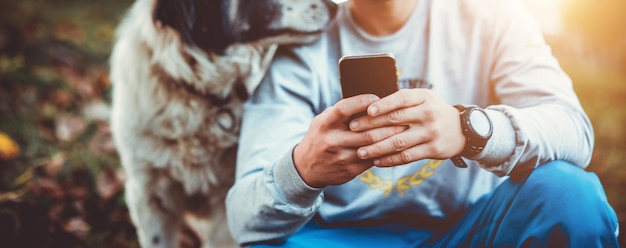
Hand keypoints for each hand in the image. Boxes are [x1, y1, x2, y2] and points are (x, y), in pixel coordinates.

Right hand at [293, 94, 407, 187]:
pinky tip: (395, 146)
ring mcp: (341, 157)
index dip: (362, 102)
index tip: (377, 97)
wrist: (306, 168)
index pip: (344, 109)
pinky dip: (385, 153)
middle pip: (365, 131)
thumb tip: (369, 101)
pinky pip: (372, 161)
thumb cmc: (320, 137)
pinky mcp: (349, 170)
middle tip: (403, 117)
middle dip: (386, 124)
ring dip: (390, 139)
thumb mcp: (323, 121)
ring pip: (371, 147)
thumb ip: (341, 113)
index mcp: (325, 124)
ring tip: (404, 131)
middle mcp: (332, 141)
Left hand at [348, 89, 465, 166]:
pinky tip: (377, 161)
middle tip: (353, 130)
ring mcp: (431, 133)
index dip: (383, 104)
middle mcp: (428, 114)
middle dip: (371, 126)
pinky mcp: (433, 150)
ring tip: (361, 152)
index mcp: (424, 97)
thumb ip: (402, 101)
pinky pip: (407, 156)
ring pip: (398, 142)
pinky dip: (390, 160)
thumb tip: (369, 105)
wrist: (463, 130)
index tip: (366, 111)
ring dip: (377, 148)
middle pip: (395, 120)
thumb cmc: (433, 111)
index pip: (401, 99)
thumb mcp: (424, 99)